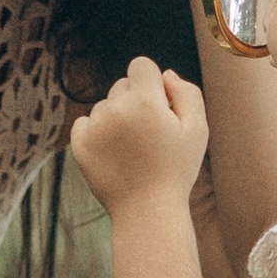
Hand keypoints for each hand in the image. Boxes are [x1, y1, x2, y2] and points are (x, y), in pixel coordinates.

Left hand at [70, 57, 211, 213]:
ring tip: (132, 150)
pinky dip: (97, 133)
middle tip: (149, 135)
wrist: (147, 211)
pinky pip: (85, 122)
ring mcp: (94, 127)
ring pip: (104, 106)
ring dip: (116, 119)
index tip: (159, 107)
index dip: (152, 84)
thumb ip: (186, 93)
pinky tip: (114, 153)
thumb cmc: (177, 169)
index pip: (141, 65)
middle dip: (135, 102)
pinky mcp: (79, 143)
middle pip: (122, 86)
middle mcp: (115, 109)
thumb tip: (164, 74)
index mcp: (145, 101)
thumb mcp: (197, 129)